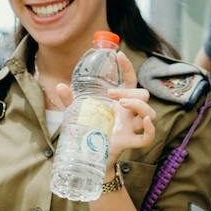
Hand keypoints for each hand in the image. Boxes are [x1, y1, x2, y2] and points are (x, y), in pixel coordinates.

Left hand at [52, 53, 153, 168]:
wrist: (86, 155)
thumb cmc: (86, 131)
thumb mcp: (76, 113)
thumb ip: (69, 100)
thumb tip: (60, 86)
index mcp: (119, 102)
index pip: (130, 81)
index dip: (127, 68)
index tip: (118, 56)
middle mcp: (128, 113)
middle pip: (143, 95)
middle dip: (131, 92)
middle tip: (113, 95)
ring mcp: (130, 127)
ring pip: (150, 113)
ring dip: (139, 105)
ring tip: (123, 105)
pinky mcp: (129, 142)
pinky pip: (147, 137)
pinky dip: (150, 129)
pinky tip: (144, 122)